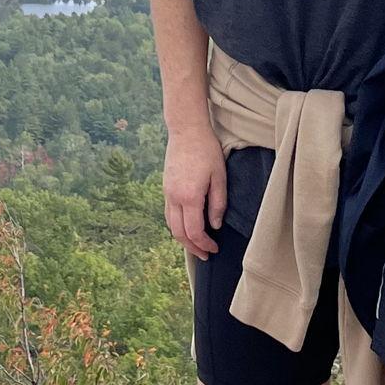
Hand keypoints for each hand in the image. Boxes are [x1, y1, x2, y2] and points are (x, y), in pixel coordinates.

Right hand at [163, 122, 228, 257]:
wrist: (186, 130)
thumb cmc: (206, 150)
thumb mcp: (219, 176)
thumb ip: (218, 204)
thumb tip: (215, 226)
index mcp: (190, 196)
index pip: (194, 231)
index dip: (204, 245)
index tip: (214, 249)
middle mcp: (174, 197)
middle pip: (179, 233)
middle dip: (192, 247)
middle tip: (205, 255)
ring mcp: (167, 193)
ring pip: (170, 225)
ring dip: (183, 239)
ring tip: (196, 245)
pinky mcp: (165, 188)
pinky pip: (168, 214)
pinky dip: (176, 226)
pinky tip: (186, 227)